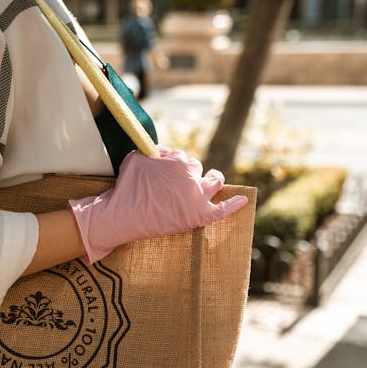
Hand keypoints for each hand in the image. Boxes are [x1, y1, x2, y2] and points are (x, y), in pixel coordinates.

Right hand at [69, 147, 247, 263]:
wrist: (123, 215)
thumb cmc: (127, 186)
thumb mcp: (136, 158)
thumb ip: (153, 151)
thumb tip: (163, 151)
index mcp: (179, 161)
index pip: (183, 159)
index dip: (173, 166)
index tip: (164, 174)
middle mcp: (192, 176)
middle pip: (198, 170)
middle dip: (190, 174)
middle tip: (176, 185)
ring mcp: (197, 197)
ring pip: (214, 183)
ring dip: (214, 180)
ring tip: (212, 180)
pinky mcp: (198, 216)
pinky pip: (221, 210)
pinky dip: (234, 205)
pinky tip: (243, 200)